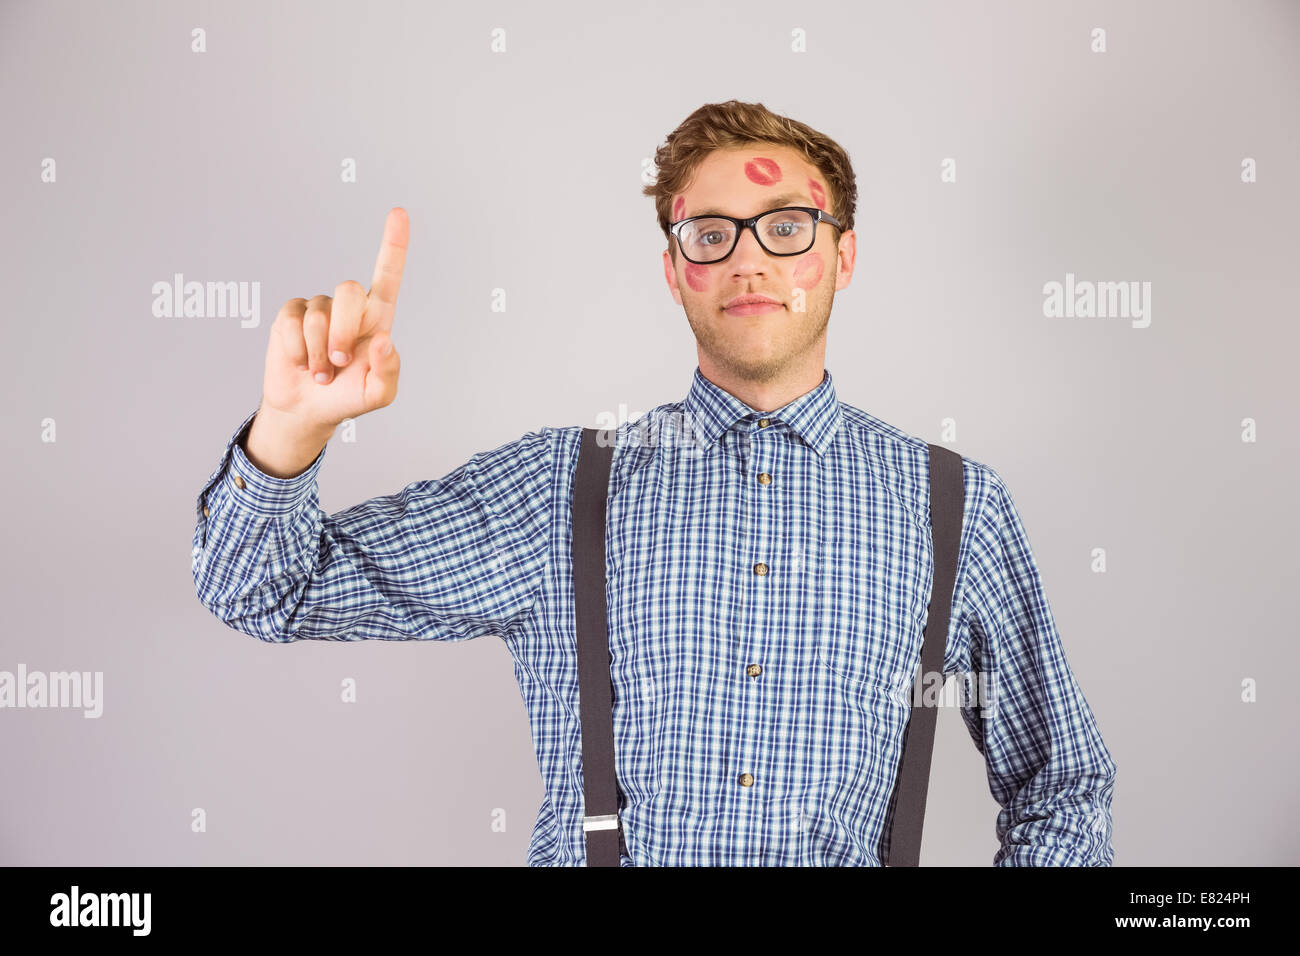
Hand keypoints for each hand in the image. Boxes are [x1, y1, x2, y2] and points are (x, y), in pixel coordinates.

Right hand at [260, 207, 408, 430]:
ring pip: (318, 316)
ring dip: (319, 354)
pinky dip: (298, 352)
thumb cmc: (348, 397)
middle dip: (344, 330)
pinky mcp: (290, 316)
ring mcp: (317, 308)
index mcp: (376, 317)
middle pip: (349, 291)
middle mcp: (348, 307)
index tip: (399, 213)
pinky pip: (292, 324)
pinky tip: (301, 363)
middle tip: (339, 362)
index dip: (393, 244)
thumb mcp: (379, 393)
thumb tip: (382, 340)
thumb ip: (388, 370)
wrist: (309, 409)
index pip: (387, 274)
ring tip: (322, 373)